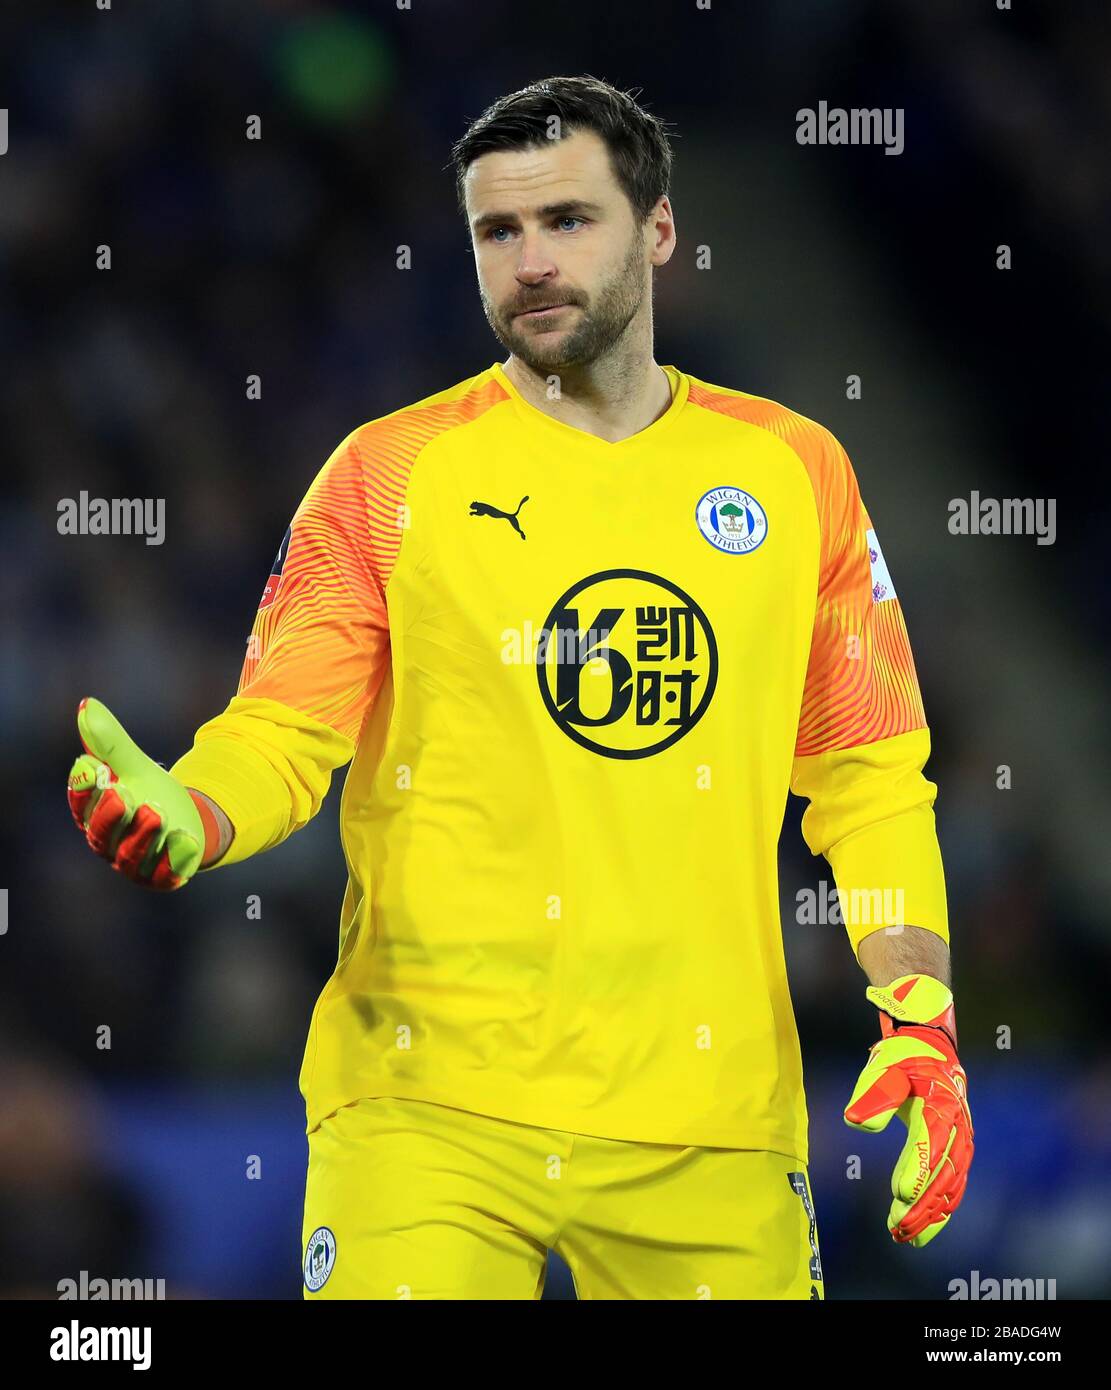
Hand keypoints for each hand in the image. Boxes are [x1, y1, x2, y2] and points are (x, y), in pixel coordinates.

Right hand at [67, 697, 204, 889]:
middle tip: (124, 794)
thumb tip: (87, 704)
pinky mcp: (164, 877)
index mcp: (94, 816)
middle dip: (111, 816)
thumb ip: (110, 741)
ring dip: (143, 835)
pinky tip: (186, 839)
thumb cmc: (149, 790)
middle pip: (102, 835)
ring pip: (132, 855)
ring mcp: (136, 864)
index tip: (89, 767)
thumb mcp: (133, 764)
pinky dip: (174, 859)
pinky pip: (166, 873)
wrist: (189, 819)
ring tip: (156, 812)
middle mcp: (109, 844)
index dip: (82, 789)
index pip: (80, 806)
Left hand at [844, 973, 972, 1246]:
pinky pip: (953, 1184)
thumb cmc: (904, 1059)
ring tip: (906, 1236)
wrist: (930, 1048)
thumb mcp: (885, 1067)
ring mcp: (961, 1140)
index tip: (900, 1193)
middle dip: (922, 1203)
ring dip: (931, 1213)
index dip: (917, 1168)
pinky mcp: (959, 1150)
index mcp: (941, 1105)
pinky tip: (924, 1229)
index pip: (930, 1142)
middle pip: (943, 1171)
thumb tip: (855, 1120)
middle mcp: (958, 1127)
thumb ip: (873, 1094)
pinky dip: (941, 1208)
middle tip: (898, 1228)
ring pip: (950, 1184)